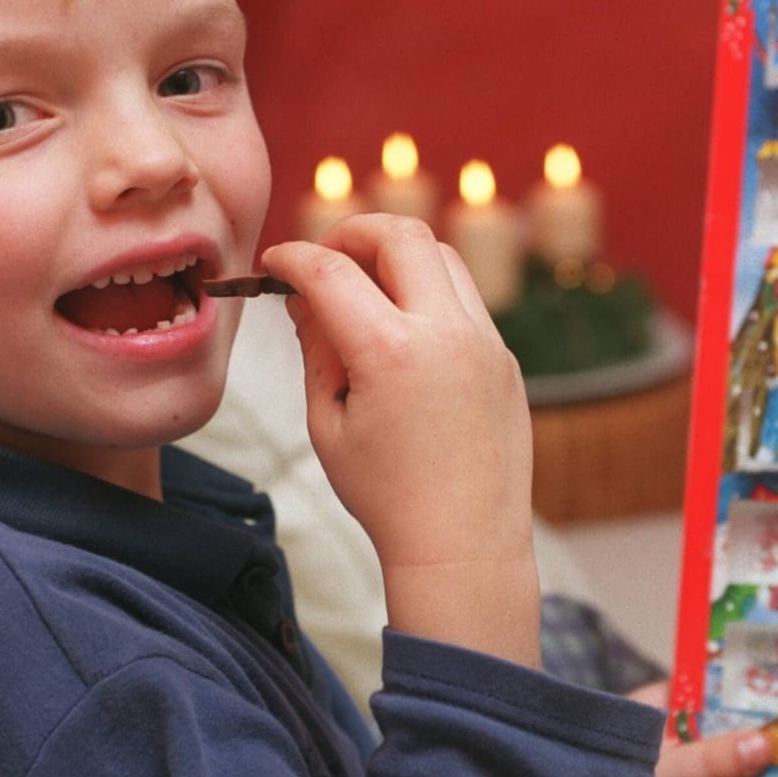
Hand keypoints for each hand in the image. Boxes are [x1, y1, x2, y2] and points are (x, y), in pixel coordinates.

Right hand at [261, 216, 539, 667]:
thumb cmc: (387, 496)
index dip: (292, 258)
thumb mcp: (328, 423)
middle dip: (353, 232)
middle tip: (325, 257)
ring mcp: (485, 342)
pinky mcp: (504, 358)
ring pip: (442, 256)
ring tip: (363, 287)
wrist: (463, 544)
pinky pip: (465, 300)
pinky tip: (402, 329)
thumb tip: (305, 298)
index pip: (331, 271)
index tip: (273, 264)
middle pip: (401, 235)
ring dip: (397, 255)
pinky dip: (428, 293)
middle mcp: (446, 334)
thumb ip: (316, 349)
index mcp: (391, 352)